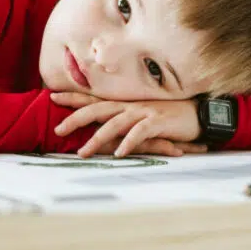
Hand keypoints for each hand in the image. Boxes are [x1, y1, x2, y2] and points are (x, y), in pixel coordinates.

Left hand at [51, 92, 203, 157]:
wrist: (197, 114)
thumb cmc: (166, 117)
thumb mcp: (140, 118)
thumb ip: (121, 122)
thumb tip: (100, 133)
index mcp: (123, 104)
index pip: (93, 98)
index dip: (73, 97)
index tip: (52, 96)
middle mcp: (129, 106)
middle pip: (97, 109)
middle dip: (76, 118)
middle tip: (58, 129)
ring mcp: (142, 113)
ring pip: (114, 124)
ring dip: (97, 139)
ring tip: (82, 153)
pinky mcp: (157, 123)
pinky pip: (140, 133)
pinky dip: (128, 143)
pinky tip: (119, 153)